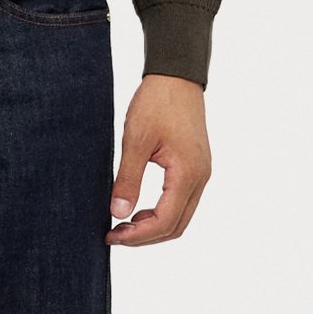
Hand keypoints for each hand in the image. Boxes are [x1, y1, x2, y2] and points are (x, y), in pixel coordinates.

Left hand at [108, 75, 210, 245]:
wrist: (177, 77)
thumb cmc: (157, 103)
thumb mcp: (136, 140)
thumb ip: (128, 179)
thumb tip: (118, 214)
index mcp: (187, 173)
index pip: (164, 221)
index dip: (137, 235)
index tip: (111, 235)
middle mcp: (200, 178)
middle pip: (176, 226)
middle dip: (144, 237)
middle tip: (114, 235)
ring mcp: (201, 173)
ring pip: (181, 217)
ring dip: (153, 226)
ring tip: (123, 223)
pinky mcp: (196, 167)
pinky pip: (182, 202)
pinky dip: (161, 212)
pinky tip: (138, 208)